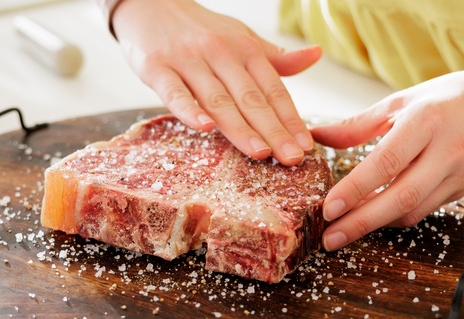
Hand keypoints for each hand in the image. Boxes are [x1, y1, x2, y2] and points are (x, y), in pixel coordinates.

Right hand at [112, 0, 321, 165]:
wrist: (149, 4)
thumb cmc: (200, 31)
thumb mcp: (241, 37)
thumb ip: (274, 57)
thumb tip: (315, 55)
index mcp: (245, 49)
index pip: (273, 89)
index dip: (291, 119)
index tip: (306, 147)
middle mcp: (221, 53)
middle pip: (251, 98)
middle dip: (273, 131)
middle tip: (291, 159)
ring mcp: (188, 60)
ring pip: (218, 99)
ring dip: (240, 127)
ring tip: (259, 152)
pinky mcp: (157, 67)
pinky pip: (175, 92)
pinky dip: (189, 110)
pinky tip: (205, 128)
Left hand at [314, 70, 463, 250]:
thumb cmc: (445, 99)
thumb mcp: (400, 101)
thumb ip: (357, 125)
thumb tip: (316, 136)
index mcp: (426, 121)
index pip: (386, 162)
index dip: (355, 189)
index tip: (329, 208)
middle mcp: (446, 151)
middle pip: (401, 197)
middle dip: (361, 222)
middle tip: (329, 238)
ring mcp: (459, 174)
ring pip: (413, 211)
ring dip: (375, 224)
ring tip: (343, 231)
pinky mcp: (463, 190)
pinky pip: (424, 210)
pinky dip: (395, 217)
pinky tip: (373, 217)